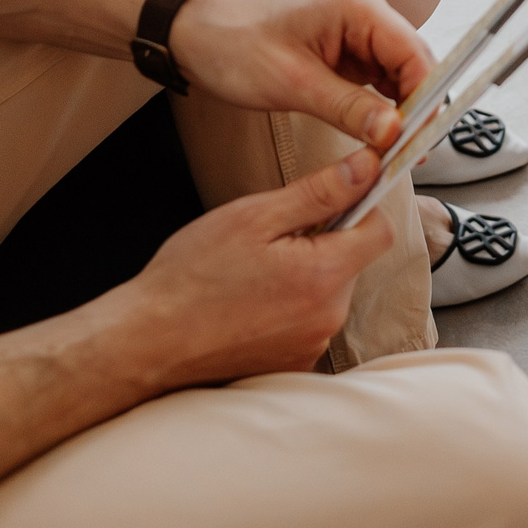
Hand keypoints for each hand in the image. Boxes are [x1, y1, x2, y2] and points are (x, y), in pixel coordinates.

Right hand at [115, 149, 393, 392]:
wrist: (148, 340)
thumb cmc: (192, 275)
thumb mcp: (254, 217)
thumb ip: (319, 192)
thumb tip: (366, 166)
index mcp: (323, 276)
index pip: (379, 231)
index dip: (360, 206)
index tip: (330, 198)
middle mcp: (328, 318)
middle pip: (352, 261)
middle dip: (323, 241)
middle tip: (270, 237)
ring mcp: (312, 345)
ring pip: (328, 291)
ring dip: (304, 273)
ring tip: (253, 272)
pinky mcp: (295, 362)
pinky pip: (309, 320)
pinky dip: (289, 305)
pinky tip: (250, 301)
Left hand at [168, 0, 432, 147]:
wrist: (197, 34)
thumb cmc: (235, 46)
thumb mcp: (293, 84)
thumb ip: (349, 108)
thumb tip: (394, 132)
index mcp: (356, 6)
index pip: (414, 51)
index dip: (426, 95)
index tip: (423, 136)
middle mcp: (364, 10)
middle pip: (413, 62)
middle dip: (417, 107)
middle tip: (412, 153)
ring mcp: (357, 28)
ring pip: (399, 73)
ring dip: (401, 110)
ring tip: (398, 150)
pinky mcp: (347, 46)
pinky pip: (378, 78)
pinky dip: (382, 107)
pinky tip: (380, 134)